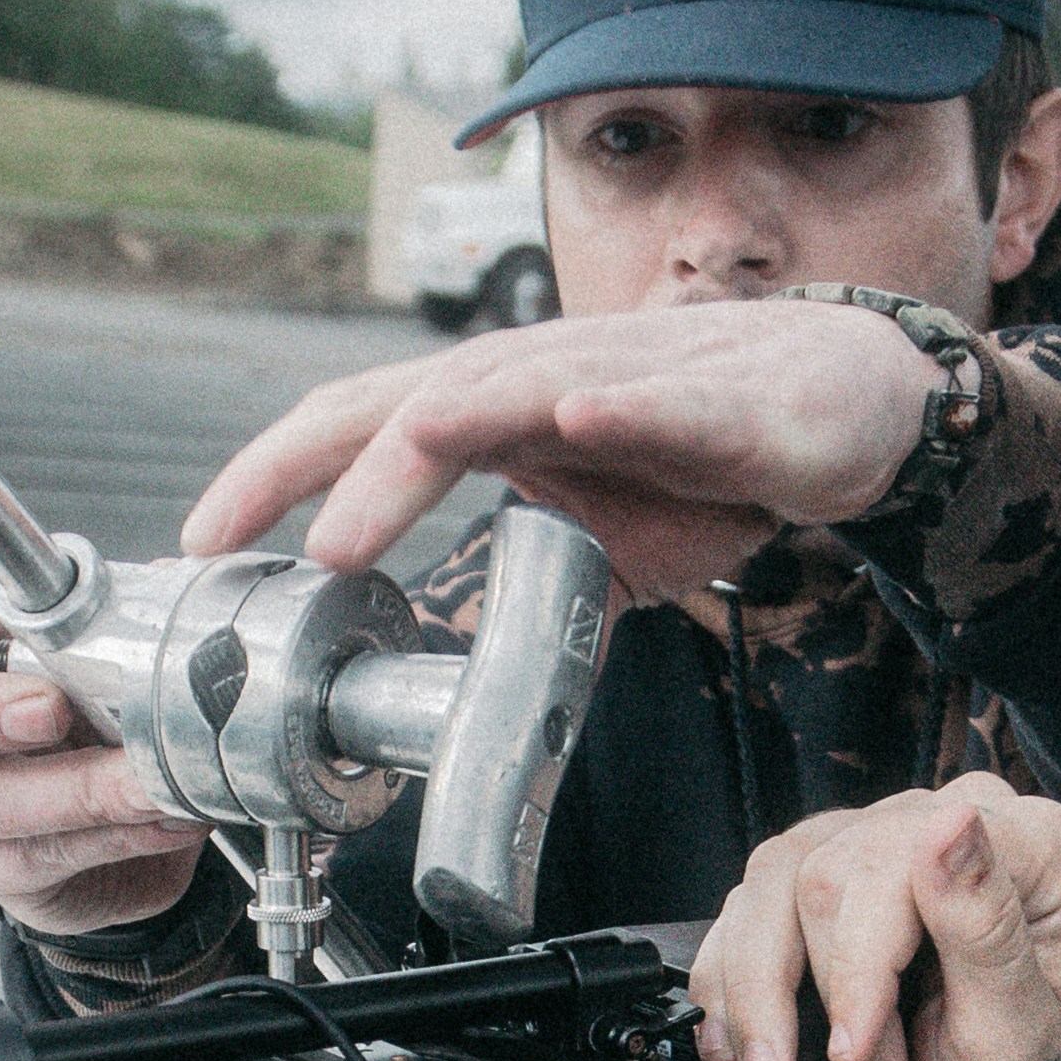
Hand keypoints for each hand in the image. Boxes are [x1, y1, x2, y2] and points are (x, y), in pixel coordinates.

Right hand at [0, 542, 211, 928]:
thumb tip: (165, 562)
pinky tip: (166, 810)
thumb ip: (98, 593)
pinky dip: (112, 830)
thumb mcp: (94, 616)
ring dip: (66, 787)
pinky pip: (38, 853)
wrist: (133, 791)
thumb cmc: (95, 680)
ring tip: (143, 774)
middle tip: (47, 709)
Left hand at [178, 296, 953, 610]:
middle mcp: (541, 379)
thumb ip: (529, 592)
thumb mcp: (601, 545)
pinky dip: (620, 410)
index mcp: (499, 411)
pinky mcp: (725, 403)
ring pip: (511, 393)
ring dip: (431, 439)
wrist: (856, 402)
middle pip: (403, 403)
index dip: (275, 474)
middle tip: (239, 536)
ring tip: (364, 497)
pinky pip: (664, 404)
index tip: (204, 544)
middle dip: (311, 465)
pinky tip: (579, 416)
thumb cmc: (715, 456)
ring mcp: (627, 382)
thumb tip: (470, 681)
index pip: (361, 427)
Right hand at [689, 783, 1060, 1060]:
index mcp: (1031, 848)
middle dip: (823, 992)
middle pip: (827, 871)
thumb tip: (951, 824)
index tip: (851, 1047)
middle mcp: (961, 825)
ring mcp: (889, 851)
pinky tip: (744, 1044)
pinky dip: (732, 984)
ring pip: (772, 884)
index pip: (904, 855)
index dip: (861, 957)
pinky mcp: (834, 887)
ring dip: (763, 994)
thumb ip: (984, 926)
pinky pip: (748, 906)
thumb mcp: (1020, 1037)